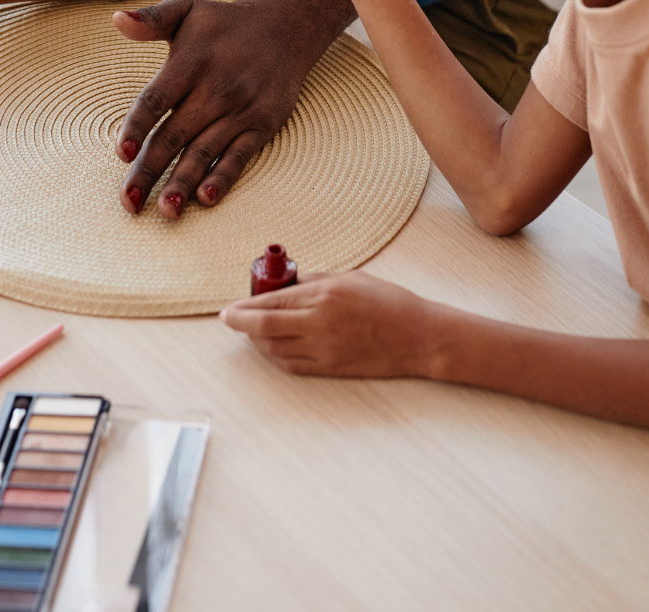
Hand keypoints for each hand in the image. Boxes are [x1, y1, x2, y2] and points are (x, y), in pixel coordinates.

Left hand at [111, 0, 319, 219]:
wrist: (285, 27)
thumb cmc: (223, 23)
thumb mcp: (187, 10)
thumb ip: (150, 20)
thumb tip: (116, 18)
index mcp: (191, 62)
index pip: (157, 100)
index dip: (138, 127)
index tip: (122, 153)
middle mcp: (215, 88)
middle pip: (175, 135)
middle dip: (150, 170)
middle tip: (129, 202)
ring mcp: (240, 109)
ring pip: (204, 151)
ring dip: (183, 182)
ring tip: (164, 210)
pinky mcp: (261, 125)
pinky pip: (239, 156)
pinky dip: (223, 177)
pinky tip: (206, 198)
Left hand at [220, 271, 434, 376]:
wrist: (419, 336)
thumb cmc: (389, 301)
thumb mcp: (350, 278)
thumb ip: (315, 281)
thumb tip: (287, 283)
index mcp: (324, 295)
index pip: (270, 303)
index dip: (244, 307)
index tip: (228, 308)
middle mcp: (320, 324)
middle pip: (265, 328)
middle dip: (240, 324)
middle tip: (228, 319)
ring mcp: (325, 350)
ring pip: (275, 350)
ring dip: (257, 341)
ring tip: (251, 332)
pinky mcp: (332, 369)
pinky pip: (293, 366)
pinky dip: (276, 357)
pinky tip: (272, 348)